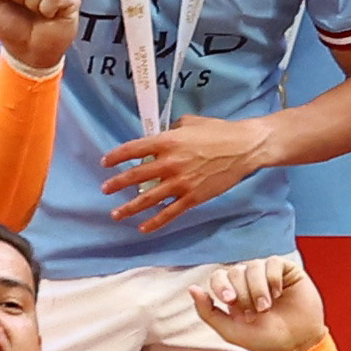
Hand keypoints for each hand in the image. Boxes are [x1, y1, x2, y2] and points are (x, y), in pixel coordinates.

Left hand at [101, 112, 276, 230]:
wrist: (244, 148)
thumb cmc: (219, 131)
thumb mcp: (191, 122)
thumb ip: (173, 130)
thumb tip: (163, 135)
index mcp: (167, 142)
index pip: (133, 149)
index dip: (116, 156)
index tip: (106, 162)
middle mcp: (169, 163)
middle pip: (135, 176)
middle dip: (117, 184)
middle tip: (105, 189)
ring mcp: (180, 183)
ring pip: (147, 198)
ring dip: (129, 207)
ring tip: (115, 213)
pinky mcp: (192, 197)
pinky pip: (169, 212)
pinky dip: (155, 221)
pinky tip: (143, 227)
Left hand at [187, 253, 329, 350]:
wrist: (297, 344)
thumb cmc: (264, 340)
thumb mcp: (231, 330)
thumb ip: (208, 312)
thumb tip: (192, 289)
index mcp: (234, 293)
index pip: (219, 276)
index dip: (220, 284)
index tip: (229, 299)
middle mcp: (249, 281)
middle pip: (235, 272)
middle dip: (243, 293)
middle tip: (254, 313)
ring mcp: (268, 274)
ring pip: (254, 266)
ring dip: (258, 289)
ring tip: (266, 307)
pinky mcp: (287, 271)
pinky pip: (273, 262)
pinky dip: (273, 279)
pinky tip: (279, 293)